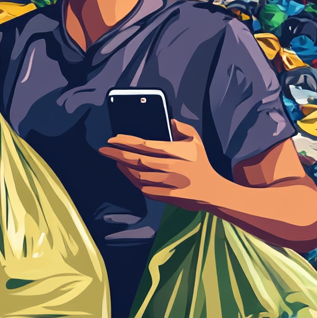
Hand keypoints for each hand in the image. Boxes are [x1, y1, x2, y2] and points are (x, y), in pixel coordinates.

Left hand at [98, 119, 219, 209]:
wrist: (213, 192)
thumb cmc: (201, 164)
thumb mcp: (196, 143)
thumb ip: (184, 129)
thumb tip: (170, 121)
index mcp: (176, 153)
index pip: (145, 145)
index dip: (126, 141)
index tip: (112, 138)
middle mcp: (170, 168)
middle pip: (137, 161)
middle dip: (117, 154)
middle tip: (103, 149)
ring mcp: (167, 184)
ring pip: (138, 175)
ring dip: (123, 167)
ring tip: (114, 159)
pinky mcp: (166, 196)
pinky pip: (143, 188)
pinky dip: (132, 180)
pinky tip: (125, 172)